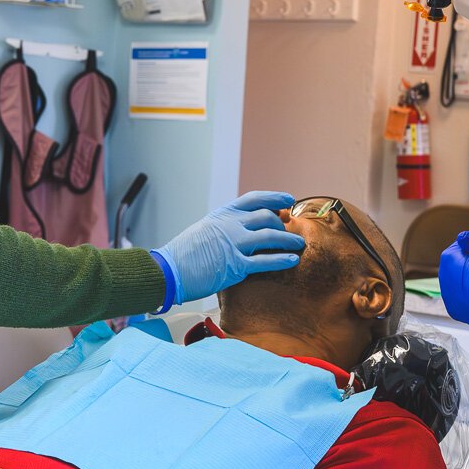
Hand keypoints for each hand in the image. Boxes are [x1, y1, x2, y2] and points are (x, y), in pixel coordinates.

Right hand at [153, 191, 305, 305]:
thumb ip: (225, 227)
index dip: (274, 198)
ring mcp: (234, 244)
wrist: (169, 271)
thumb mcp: (205, 230)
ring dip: (289, 240)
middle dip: (282, 225)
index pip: (254, 199)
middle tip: (290, 233)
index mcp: (223, 214)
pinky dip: (282, 260)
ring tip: (299, 245)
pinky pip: (265, 261)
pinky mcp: (235, 265)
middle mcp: (230, 225)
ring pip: (270, 236)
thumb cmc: (184, 254)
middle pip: (267, 217)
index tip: (288, 200)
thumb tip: (242, 230)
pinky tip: (292, 260)